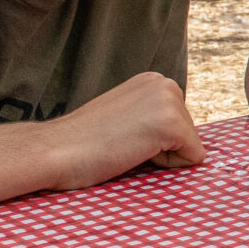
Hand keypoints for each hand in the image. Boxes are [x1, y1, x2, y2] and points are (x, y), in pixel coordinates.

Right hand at [44, 71, 205, 188]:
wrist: (54, 150)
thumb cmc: (82, 143)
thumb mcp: (124, 116)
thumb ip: (149, 116)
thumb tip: (179, 137)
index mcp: (153, 81)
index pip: (180, 123)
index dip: (153, 141)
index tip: (122, 136)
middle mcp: (165, 83)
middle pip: (190, 134)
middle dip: (162, 148)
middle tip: (122, 143)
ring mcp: (169, 101)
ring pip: (192, 146)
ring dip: (162, 157)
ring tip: (125, 147)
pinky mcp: (171, 124)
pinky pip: (194, 158)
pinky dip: (169, 166)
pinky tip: (134, 153)